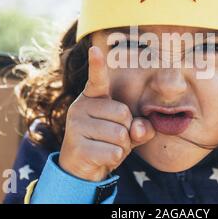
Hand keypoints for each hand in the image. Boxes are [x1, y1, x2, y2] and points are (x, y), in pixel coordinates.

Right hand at [59, 46, 155, 181]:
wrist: (81, 170)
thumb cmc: (107, 143)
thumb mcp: (128, 132)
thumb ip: (141, 127)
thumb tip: (138, 128)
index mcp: (93, 98)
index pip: (97, 79)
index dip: (97, 65)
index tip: (95, 49)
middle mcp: (80, 107)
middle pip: (123, 114)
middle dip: (127, 131)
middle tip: (112, 139)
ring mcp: (76, 126)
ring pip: (120, 135)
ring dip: (121, 147)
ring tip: (106, 148)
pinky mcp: (77, 146)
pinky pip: (113, 152)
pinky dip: (114, 159)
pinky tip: (101, 158)